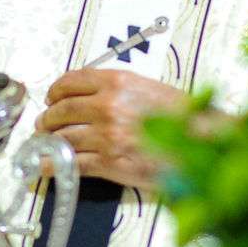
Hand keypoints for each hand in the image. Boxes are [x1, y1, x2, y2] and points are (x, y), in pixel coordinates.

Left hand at [36, 69, 185, 189]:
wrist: (202, 145)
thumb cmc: (183, 118)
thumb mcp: (149, 89)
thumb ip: (118, 89)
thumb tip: (90, 97)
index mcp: (118, 82)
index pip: (72, 80)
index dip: (56, 90)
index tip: (52, 97)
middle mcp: (108, 105)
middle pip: (62, 110)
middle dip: (48, 118)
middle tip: (45, 123)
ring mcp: (106, 135)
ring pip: (62, 136)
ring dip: (49, 142)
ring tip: (46, 144)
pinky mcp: (108, 162)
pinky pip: (70, 163)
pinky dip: (53, 165)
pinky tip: (47, 165)